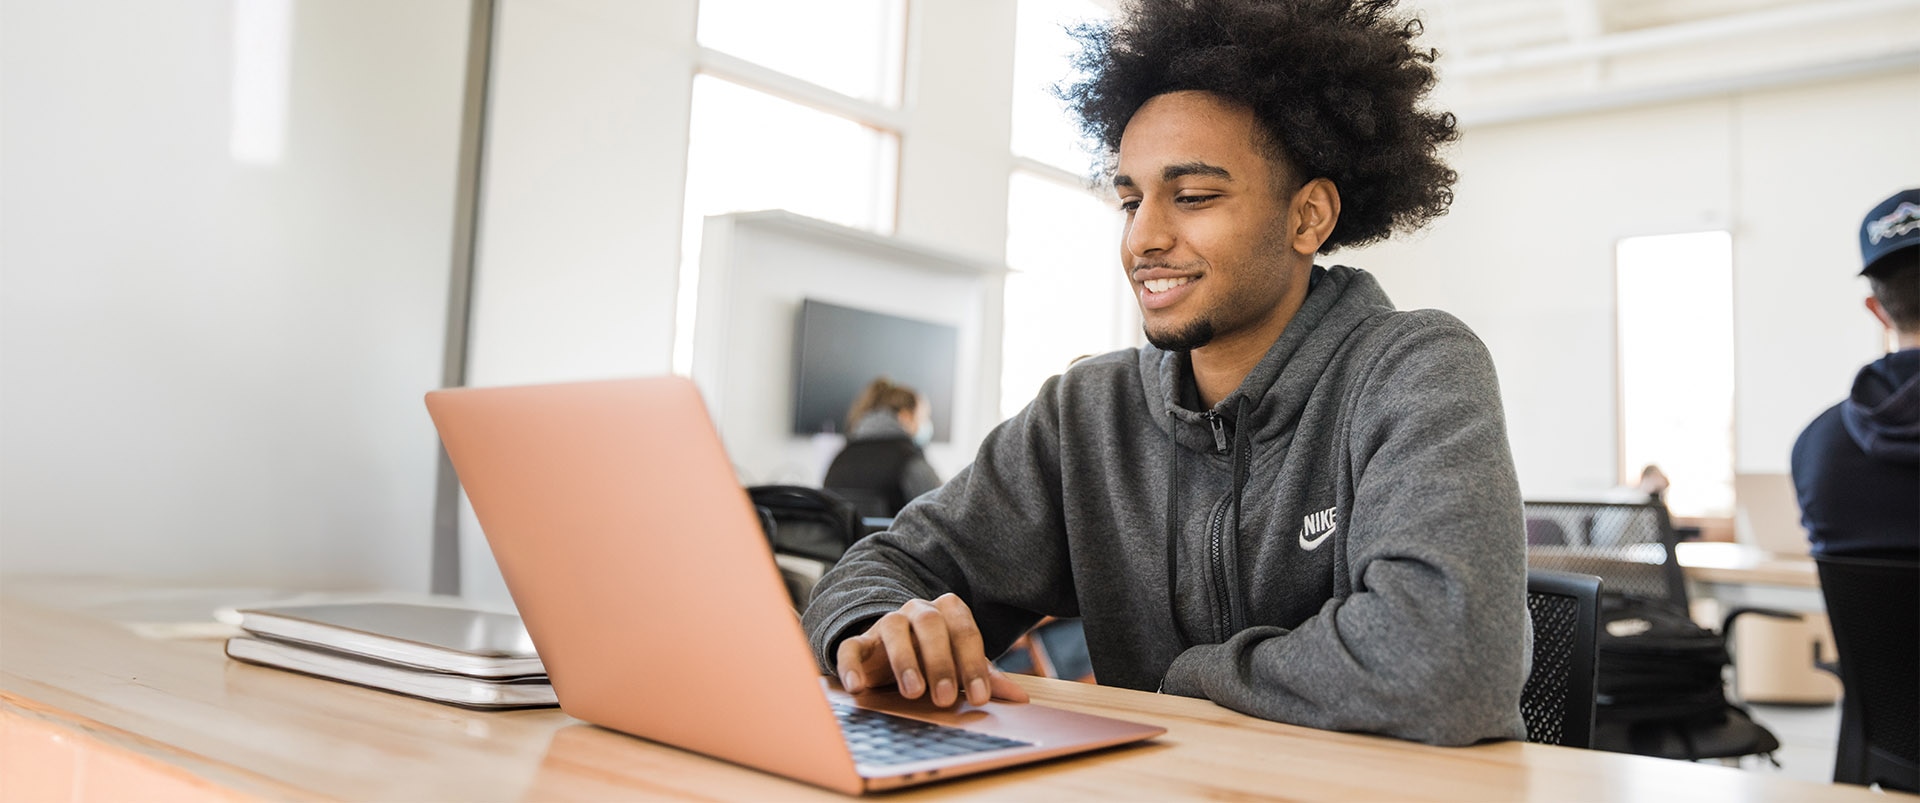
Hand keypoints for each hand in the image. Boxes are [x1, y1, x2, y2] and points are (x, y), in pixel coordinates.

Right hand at [835, 593, 1030, 706]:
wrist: (890, 653)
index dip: (973, 664)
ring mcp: (886, 624)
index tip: (979, 698)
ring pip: (893, 628)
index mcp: (947, 612)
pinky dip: (852, 666)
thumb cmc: (934, 659)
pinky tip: (858, 687)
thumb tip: (1021, 697)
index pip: (965, 629)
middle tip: (946, 699)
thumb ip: (986, 677)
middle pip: (931, 624)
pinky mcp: (859, 643)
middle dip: (941, 662)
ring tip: (913, 692)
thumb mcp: (961, 666)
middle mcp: (917, 611)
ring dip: (905, 660)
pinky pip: (851, 647)